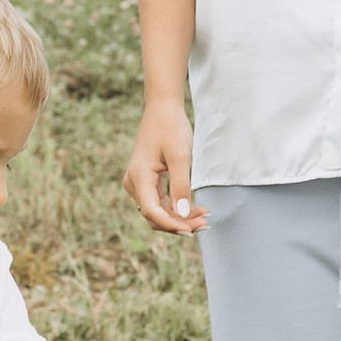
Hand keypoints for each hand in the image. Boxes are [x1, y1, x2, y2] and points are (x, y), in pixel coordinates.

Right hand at [124, 99, 205, 238]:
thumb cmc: (171, 128)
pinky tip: (196, 210)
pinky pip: (160, 202)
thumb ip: (181, 186)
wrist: (162, 109)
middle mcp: (135, 183)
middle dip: (179, 223)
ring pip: (158, 211)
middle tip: (205, 224)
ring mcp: (139, 183)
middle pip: (155, 215)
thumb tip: (183, 215)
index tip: (192, 230)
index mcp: (139, 177)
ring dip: (180, 217)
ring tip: (204, 218)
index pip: (152, 212)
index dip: (172, 224)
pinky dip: (177, 208)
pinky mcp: (147, 182)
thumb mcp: (180, 156)